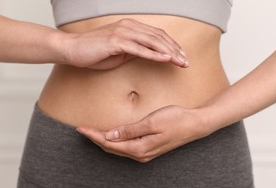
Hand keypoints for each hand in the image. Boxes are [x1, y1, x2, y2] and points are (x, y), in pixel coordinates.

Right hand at [61, 18, 188, 69]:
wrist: (72, 49)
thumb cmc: (94, 53)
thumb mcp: (119, 53)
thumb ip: (134, 51)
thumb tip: (148, 55)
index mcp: (130, 27)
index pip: (157, 35)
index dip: (172, 45)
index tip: (182, 56)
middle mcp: (128, 26)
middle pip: (158, 37)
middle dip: (175, 49)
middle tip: (187, 61)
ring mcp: (122, 32)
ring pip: (152, 41)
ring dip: (169, 52)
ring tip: (181, 61)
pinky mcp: (116, 41)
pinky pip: (139, 48)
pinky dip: (154, 54)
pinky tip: (166, 59)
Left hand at [76, 105, 210, 162]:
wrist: (195, 124)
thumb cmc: (175, 120)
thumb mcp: (152, 122)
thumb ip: (130, 130)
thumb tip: (110, 135)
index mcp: (139, 148)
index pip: (109, 143)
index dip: (94, 135)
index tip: (81, 128)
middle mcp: (140, 154)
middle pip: (111, 148)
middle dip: (95, 139)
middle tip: (82, 129)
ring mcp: (145, 153)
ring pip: (118, 149)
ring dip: (104, 141)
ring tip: (92, 131)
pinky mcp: (148, 148)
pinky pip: (126, 147)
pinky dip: (115, 141)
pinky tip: (111, 135)